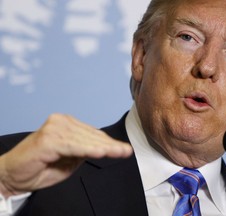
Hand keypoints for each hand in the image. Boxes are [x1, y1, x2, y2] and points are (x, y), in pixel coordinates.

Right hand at [0, 114, 132, 197]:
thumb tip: (102, 147)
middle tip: (127, 151)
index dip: (109, 142)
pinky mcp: (47, 139)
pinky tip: (101, 152)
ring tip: (120, 152)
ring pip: (86, 140)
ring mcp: (54, 128)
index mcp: (66, 124)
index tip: (124, 149)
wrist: (12, 175)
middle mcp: (61, 122)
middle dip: (111, 145)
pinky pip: (73, 146)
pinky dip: (88, 149)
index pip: (93, 133)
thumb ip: (84, 151)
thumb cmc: (41, 167)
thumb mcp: (69, 160)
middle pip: (92, 135)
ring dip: (105, 147)